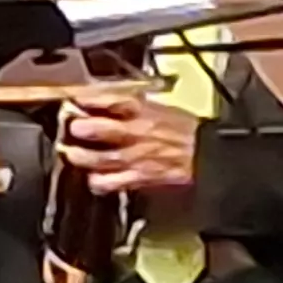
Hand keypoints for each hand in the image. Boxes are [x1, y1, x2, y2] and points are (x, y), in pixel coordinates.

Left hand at [60, 90, 202, 194]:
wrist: (210, 153)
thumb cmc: (187, 130)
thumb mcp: (162, 107)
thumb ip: (133, 105)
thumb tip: (106, 101)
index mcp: (142, 110)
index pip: (108, 99)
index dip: (86, 99)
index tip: (75, 100)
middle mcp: (135, 132)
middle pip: (95, 129)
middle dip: (78, 127)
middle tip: (73, 127)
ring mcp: (135, 157)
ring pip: (95, 158)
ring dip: (79, 156)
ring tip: (73, 153)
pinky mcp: (139, 177)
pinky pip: (109, 183)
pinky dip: (97, 181)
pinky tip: (95, 178)